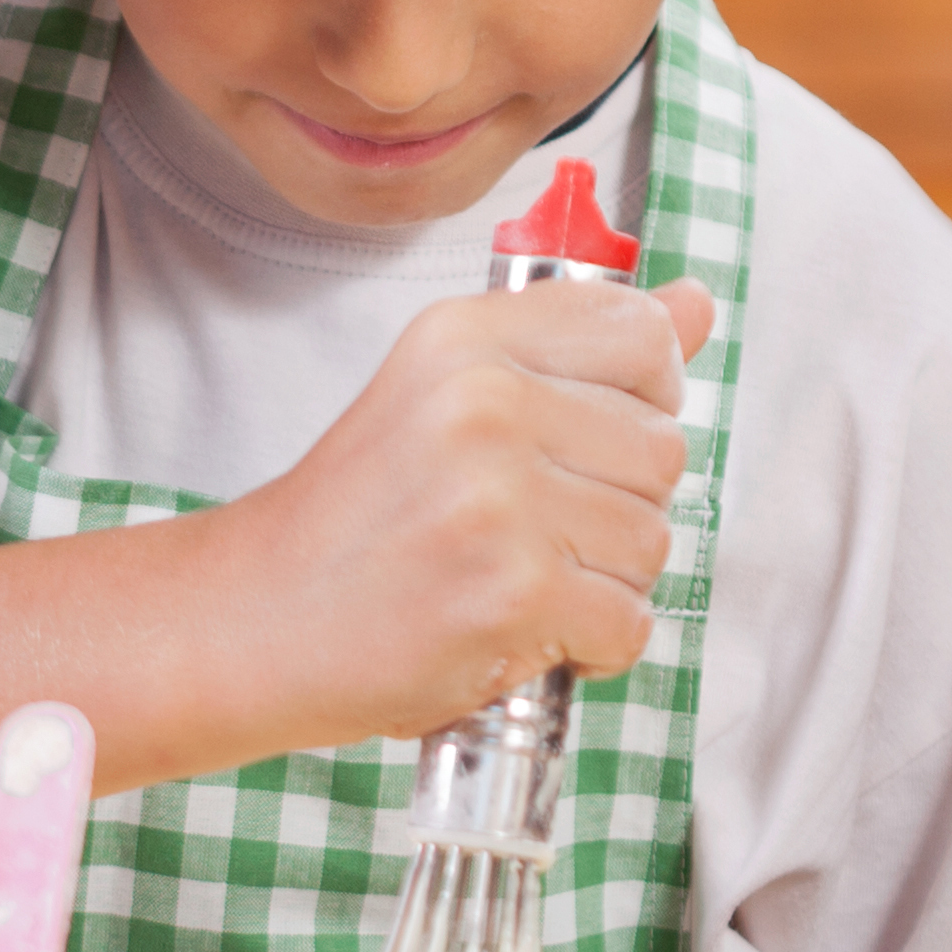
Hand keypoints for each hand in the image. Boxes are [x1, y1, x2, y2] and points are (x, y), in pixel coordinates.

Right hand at [214, 273, 715, 745]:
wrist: (256, 620)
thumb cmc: (354, 521)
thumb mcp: (448, 395)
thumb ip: (578, 348)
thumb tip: (696, 305)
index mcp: (466, 339)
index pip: (642, 334)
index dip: (644, 400)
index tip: (588, 439)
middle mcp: (484, 404)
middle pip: (662, 451)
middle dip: (614, 508)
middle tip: (526, 530)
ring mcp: (500, 500)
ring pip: (651, 542)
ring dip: (599, 581)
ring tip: (514, 580)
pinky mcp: (513, 593)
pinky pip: (629, 622)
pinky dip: (587, 646)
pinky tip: (519, 630)